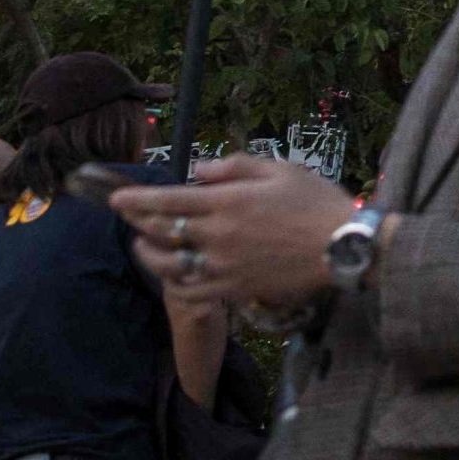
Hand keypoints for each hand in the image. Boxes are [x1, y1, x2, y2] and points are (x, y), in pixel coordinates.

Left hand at [113, 155, 360, 309]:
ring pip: (169, 265)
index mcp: (228, 202)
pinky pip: (191, 292)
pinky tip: (172, 277)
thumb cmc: (317, 203)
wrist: (342, 247)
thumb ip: (236, 167)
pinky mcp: (234, 289)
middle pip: (163, 230)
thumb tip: (198, 170)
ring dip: (149, 255)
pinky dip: (174, 285)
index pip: (169, 200)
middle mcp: (218, 235)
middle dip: (137, 221)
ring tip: (142, 247)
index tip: (116, 198)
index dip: (137, 199)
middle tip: (125, 215)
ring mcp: (223, 266)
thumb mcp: (281, 170)